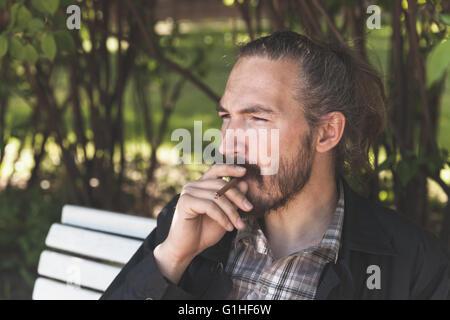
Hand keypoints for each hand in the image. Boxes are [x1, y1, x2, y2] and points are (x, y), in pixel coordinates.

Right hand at [153, 164, 252, 283]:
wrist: (187, 249)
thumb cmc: (204, 231)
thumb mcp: (224, 214)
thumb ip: (232, 200)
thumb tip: (245, 183)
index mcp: (202, 185)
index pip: (216, 170)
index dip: (230, 168)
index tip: (245, 172)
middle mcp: (193, 185)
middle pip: (221, 184)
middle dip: (237, 196)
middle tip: (249, 208)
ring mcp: (188, 192)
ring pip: (217, 196)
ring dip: (231, 211)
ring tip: (239, 225)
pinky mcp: (185, 202)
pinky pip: (209, 206)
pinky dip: (222, 217)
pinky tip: (228, 227)